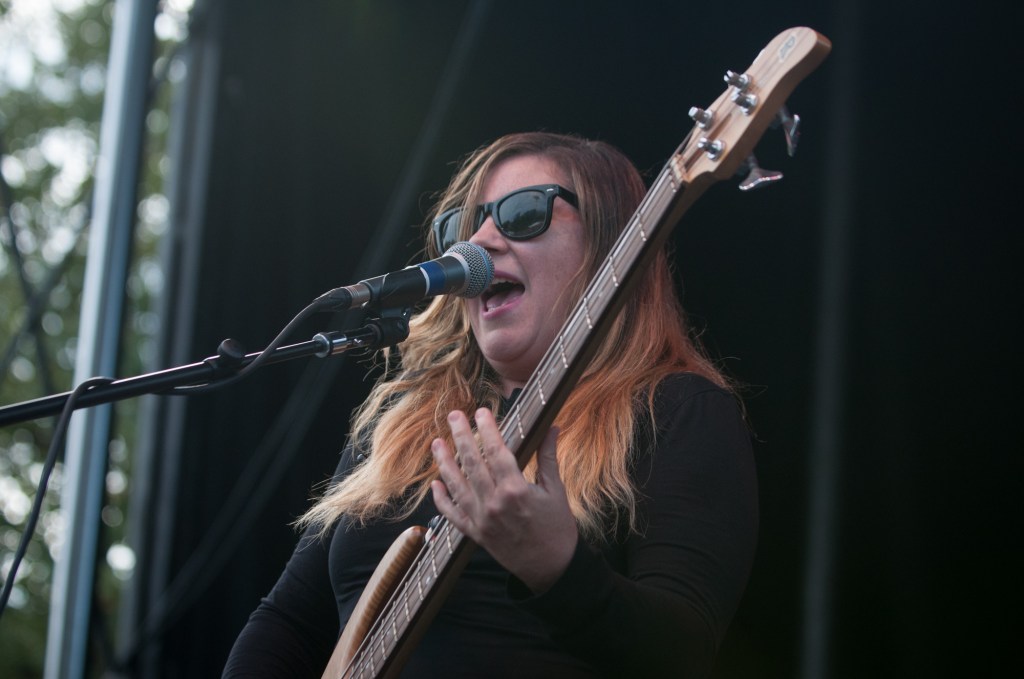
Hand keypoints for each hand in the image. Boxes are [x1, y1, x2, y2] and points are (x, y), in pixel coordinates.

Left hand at [430, 408, 577, 593]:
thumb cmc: (558, 528)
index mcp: (516, 490)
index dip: (488, 430)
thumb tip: (553, 427)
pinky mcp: (476, 534)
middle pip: (472, 463)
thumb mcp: (557, 490)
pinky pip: (453, 515)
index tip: (482, 412)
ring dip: (444, 463)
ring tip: (436, 443)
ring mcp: (481, 520)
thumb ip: (548, 457)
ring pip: (457, 486)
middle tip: (454, 415)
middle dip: (461, 436)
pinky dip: (442, 500)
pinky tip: (435, 484)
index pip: (497, 452)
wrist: (551, 568)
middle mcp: (494, 504)